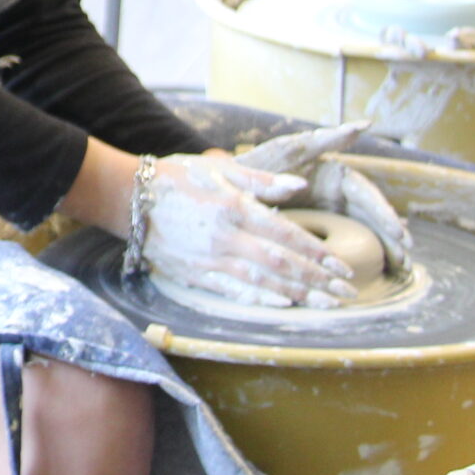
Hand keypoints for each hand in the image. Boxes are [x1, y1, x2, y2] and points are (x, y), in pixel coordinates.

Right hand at [135, 153, 353, 307]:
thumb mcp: (218, 168)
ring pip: (263, 282)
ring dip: (299, 295)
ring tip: (325, 305)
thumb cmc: (175, 177)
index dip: (318, 253)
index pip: (287, 235)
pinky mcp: (195, 274)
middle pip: (282, 264)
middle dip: (318, 281)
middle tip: (347, 294)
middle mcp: (226, 238)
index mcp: (234, 209)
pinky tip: (283, 306)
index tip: (342, 267)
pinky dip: (261, 300)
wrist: (127, 199)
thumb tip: (298, 187)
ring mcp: (210, 260)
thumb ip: (260, 181)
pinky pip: (234, 291)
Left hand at [225, 123, 414, 277]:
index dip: (384, 212)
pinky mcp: (314, 228)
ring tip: (402, 268)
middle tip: (407, 256)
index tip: (400, 231)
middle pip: (369, 212)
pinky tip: (382, 269)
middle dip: (391, 233)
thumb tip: (363, 126)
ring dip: (384, 247)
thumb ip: (321, 140)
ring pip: (362, 228)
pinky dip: (362, 254)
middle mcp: (331, 189)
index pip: (365, 191)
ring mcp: (324, 209)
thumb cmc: (252, 166)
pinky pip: (343, 241)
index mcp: (328, 170)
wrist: (218, 191)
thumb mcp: (285, 152)